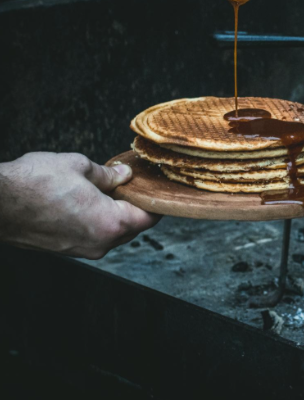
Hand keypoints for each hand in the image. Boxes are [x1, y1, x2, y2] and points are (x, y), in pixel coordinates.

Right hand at [0, 152, 159, 258]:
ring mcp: (80, 250)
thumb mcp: (79, 167)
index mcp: (110, 224)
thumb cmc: (33, 184)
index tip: (155, 189)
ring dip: (114, 215)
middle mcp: (99, 243)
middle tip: (131, 186)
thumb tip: (123, 175)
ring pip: (111, 234)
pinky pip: (92, 237)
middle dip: (134, 207)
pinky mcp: (64, 250)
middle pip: (132, 228)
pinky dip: (96, 222)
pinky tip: (86, 203)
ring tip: (106, 191)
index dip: (155, 202)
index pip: (149, 218)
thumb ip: (108, 174)